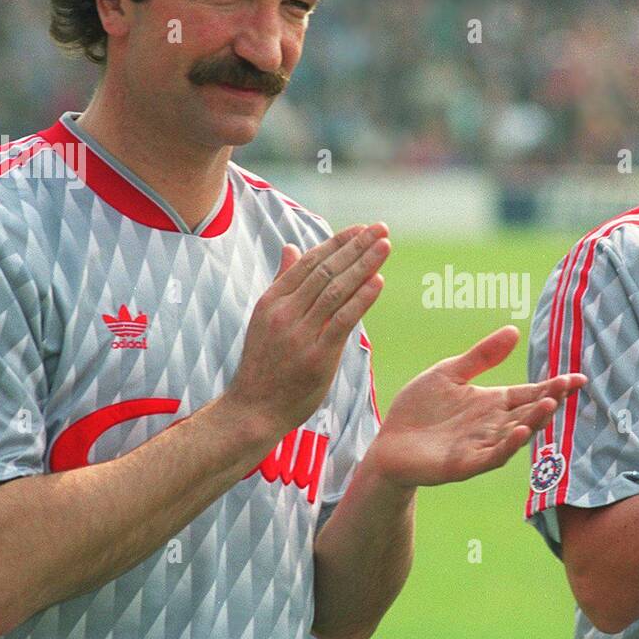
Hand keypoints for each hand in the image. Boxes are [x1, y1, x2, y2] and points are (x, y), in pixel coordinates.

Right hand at [223, 223, 390, 442]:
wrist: (252, 409)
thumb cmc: (263, 365)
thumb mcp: (265, 318)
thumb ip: (282, 283)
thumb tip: (291, 247)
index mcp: (272, 301)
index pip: (310, 263)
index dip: (337, 243)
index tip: (361, 229)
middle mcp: (285, 313)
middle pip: (326, 271)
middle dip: (356, 247)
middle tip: (381, 228)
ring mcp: (300, 334)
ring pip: (336, 291)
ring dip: (364, 265)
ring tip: (385, 246)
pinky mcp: (316, 356)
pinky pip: (342, 321)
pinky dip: (361, 299)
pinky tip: (378, 280)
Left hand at [366, 325, 587, 487]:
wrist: (389, 442)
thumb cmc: (419, 409)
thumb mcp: (449, 373)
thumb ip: (481, 356)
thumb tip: (514, 330)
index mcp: (492, 403)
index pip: (530, 393)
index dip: (554, 387)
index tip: (577, 378)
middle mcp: (493, 425)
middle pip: (529, 412)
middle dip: (550, 400)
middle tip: (567, 387)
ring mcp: (481, 445)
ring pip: (516, 434)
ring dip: (535, 421)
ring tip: (550, 405)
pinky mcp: (465, 464)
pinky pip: (492, 456)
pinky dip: (508, 445)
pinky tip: (520, 431)